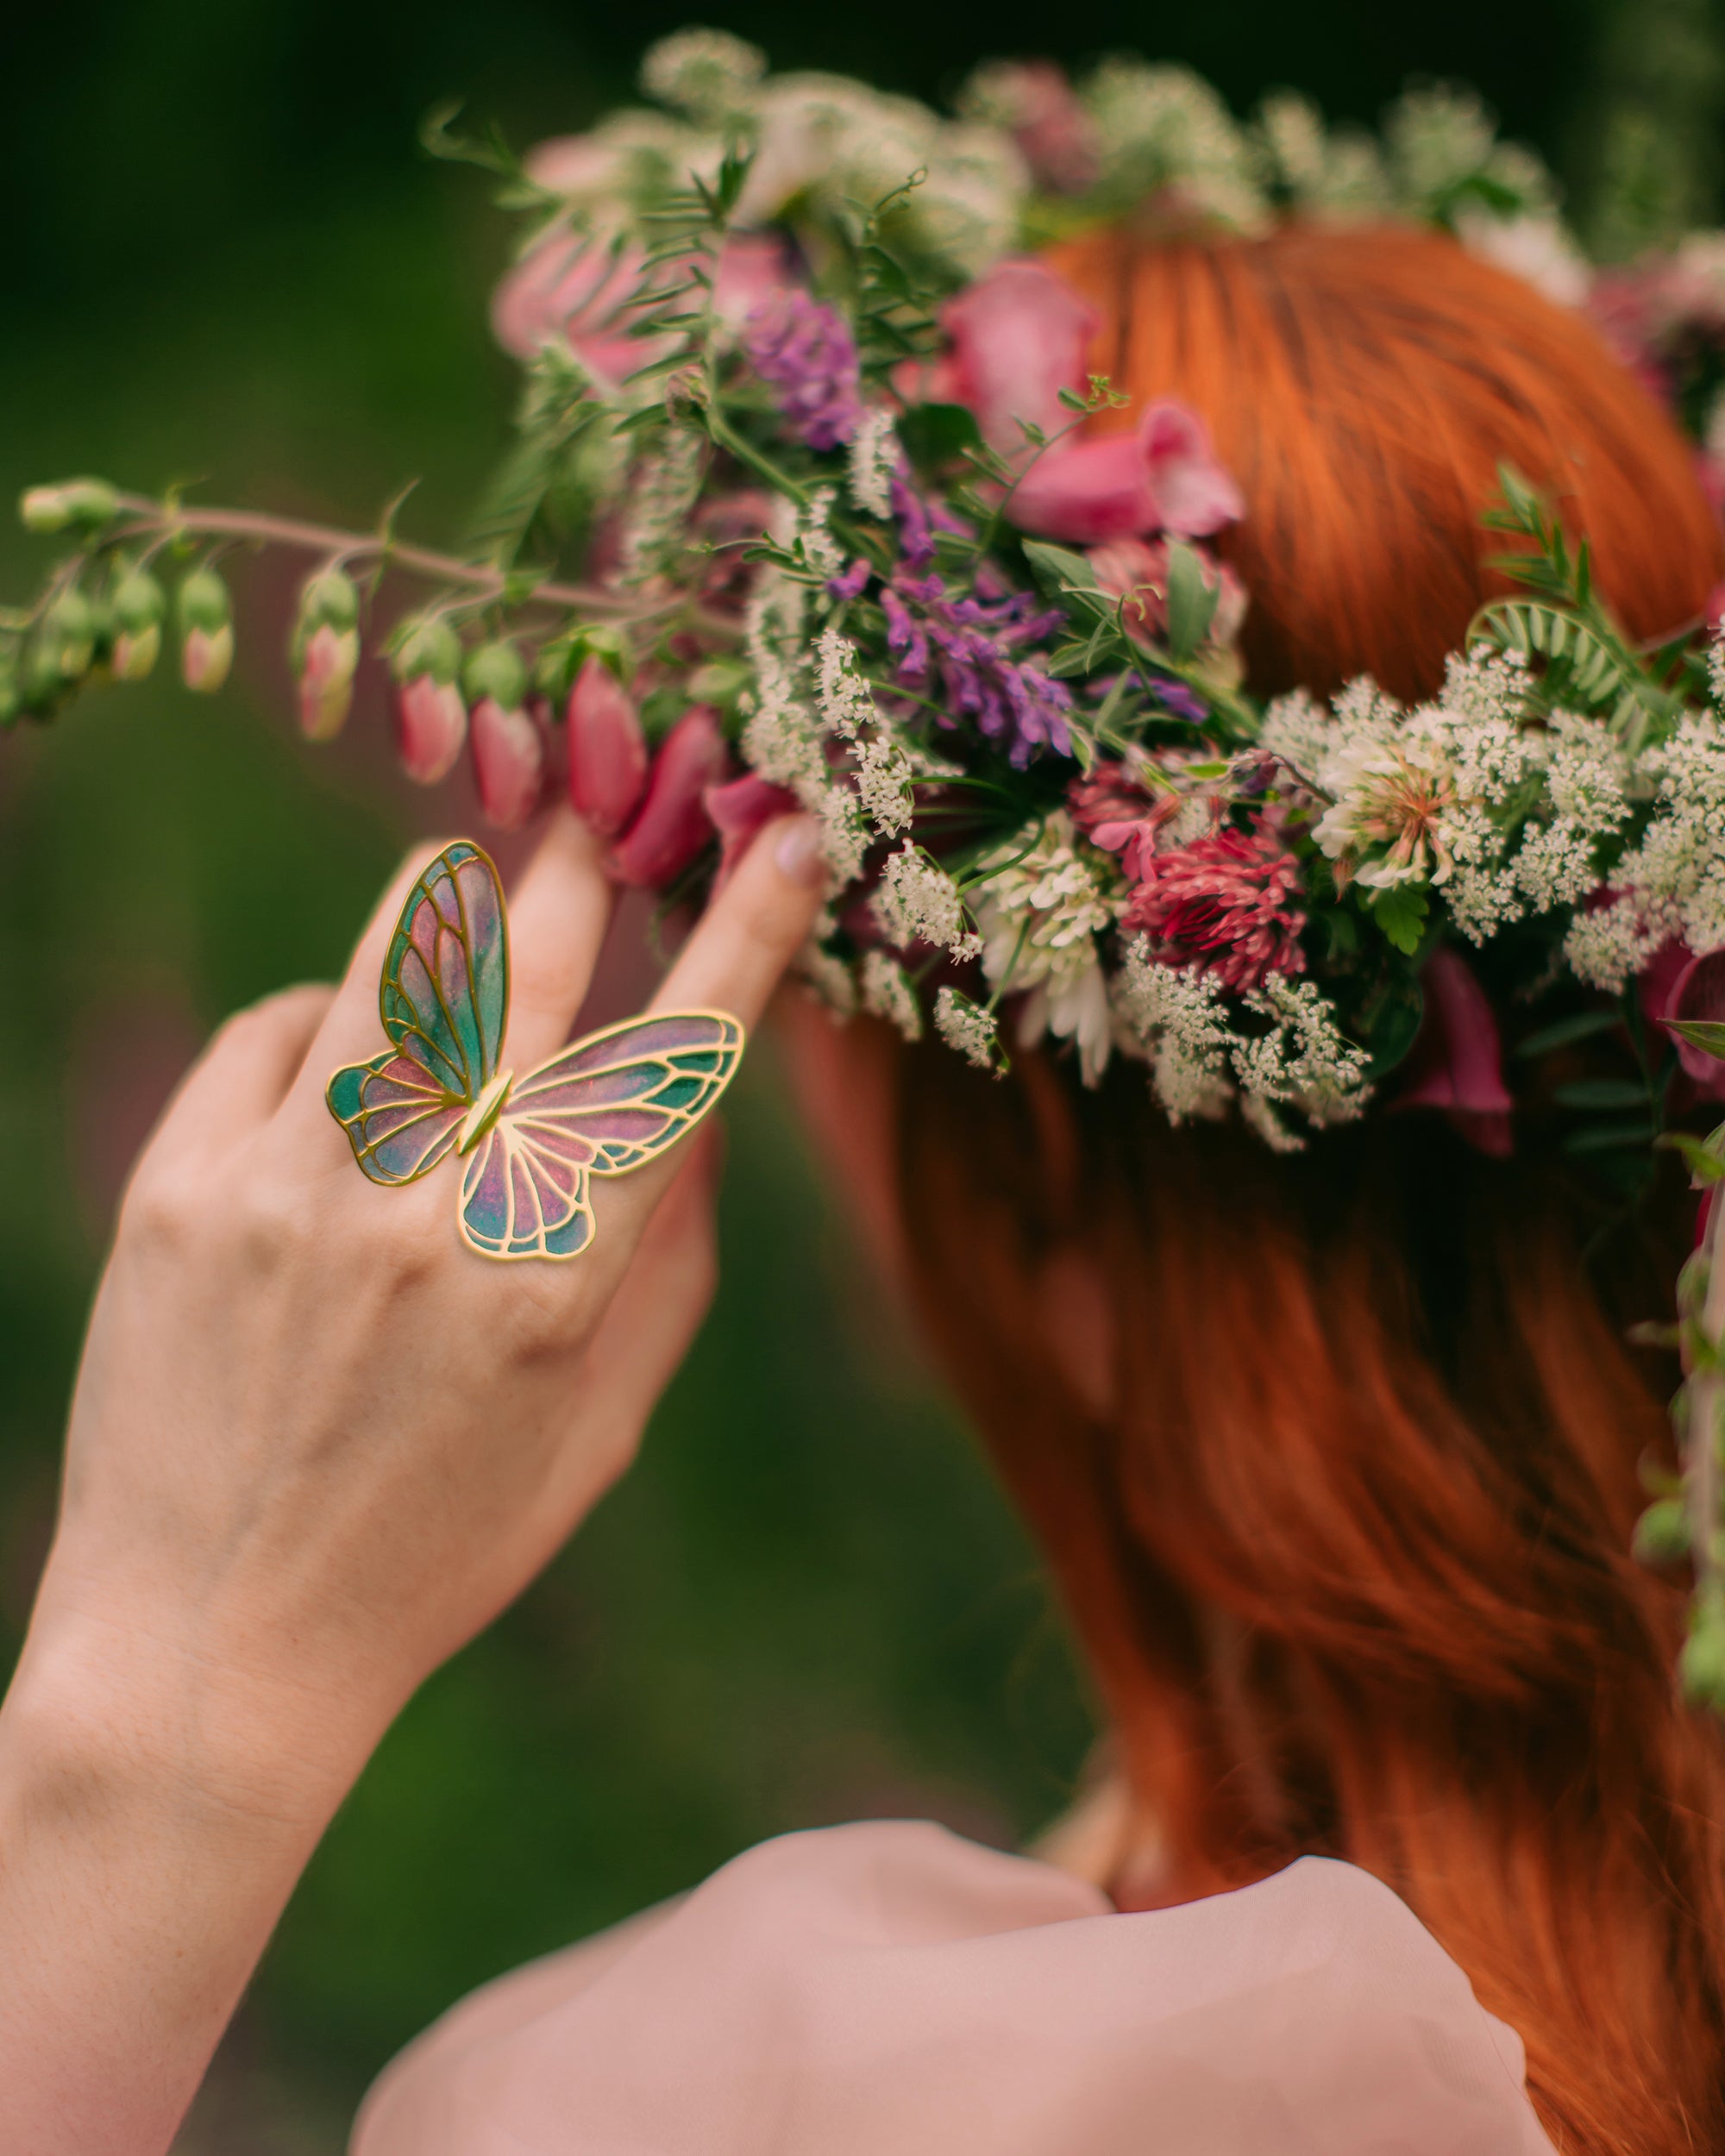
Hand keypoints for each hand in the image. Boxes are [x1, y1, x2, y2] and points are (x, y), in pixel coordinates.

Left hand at [0, 807, 823, 2155]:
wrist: (212, 1641)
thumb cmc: (441, 1540)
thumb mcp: (600, 1425)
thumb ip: (668, 1257)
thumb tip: (704, 1101)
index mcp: (553, 1282)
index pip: (675, 1063)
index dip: (744, 936)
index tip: (788, 839)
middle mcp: (424, 1216)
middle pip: (531, 967)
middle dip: (584, 864)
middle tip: (598, 815)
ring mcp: (288, 1192)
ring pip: (395, 961)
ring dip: (457, 898)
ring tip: (480, 879)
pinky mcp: (176, 1189)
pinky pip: (274, 1027)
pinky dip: (329, 1010)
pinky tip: (348, 1043)